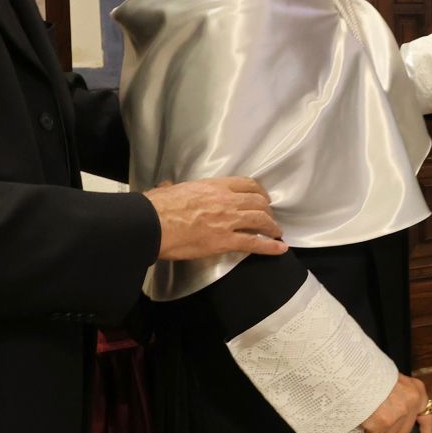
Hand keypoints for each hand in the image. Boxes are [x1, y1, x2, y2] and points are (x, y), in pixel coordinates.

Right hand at [145, 177, 287, 261]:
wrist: (151, 224)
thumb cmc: (155, 207)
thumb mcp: (168, 189)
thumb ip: (172, 187)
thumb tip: (166, 186)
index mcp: (214, 186)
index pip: (246, 184)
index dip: (259, 191)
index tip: (263, 197)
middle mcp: (226, 201)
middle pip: (258, 202)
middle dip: (267, 210)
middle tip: (269, 218)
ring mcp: (228, 221)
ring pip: (260, 220)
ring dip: (272, 227)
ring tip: (277, 233)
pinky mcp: (225, 241)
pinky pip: (254, 243)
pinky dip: (270, 247)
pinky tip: (280, 248)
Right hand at [353, 373, 429, 432]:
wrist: (357, 371)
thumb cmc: (373, 374)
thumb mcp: (395, 381)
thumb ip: (402, 398)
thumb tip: (398, 415)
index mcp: (417, 392)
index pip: (427, 419)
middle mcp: (411, 404)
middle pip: (403, 430)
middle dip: (390, 430)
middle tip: (377, 421)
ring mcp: (398, 414)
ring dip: (376, 431)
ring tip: (366, 419)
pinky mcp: (383, 421)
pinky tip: (360, 425)